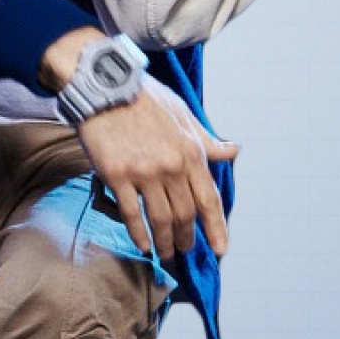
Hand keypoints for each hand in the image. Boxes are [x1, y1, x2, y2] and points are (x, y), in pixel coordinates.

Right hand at [76, 73, 238, 265]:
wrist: (106, 85)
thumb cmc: (145, 98)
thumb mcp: (184, 114)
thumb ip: (206, 140)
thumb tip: (233, 151)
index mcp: (191, 152)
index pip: (209, 199)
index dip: (216, 227)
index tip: (220, 249)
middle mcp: (171, 166)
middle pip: (185, 214)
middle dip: (188, 237)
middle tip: (186, 250)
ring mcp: (144, 172)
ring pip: (161, 219)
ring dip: (165, 242)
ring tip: (166, 253)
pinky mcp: (117, 175)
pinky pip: (131, 214)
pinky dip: (139, 234)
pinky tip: (143, 245)